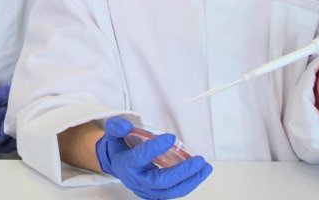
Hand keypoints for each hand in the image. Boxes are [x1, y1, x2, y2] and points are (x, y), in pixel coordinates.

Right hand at [94, 117, 211, 198]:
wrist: (117, 164)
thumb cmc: (120, 147)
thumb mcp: (113, 132)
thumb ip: (116, 127)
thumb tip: (126, 126)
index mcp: (125, 163)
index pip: (140, 157)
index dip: (154, 148)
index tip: (170, 137)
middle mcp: (136, 179)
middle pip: (160, 181)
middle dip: (181, 172)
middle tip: (198, 160)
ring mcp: (146, 189)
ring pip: (170, 190)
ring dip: (190, 180)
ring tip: (205, 168)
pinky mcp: (155, 193)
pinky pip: (173, 192)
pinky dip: (188, 184)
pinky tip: (199, 173)